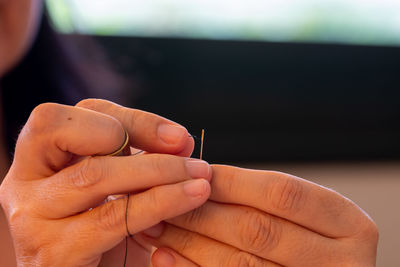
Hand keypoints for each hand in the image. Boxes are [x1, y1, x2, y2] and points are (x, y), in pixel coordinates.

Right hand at [0, 99, 211, 266]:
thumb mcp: (118, 187)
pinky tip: (190, 198)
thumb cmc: (107, 231)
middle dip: (139, 136)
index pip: (73, 116)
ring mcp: (32, 221)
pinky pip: (113, 218)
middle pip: (67, 134)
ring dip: (158, 171)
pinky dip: (159, 203)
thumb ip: (138, 159)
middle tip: (188, 151)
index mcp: (37, 160)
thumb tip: (180, 141)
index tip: (177, 136)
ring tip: (200, 175)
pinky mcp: (54, 255)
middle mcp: (24, 185)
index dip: (130, 119)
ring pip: (95, 176)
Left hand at [144, 165, 377, 266]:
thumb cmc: (306, 240)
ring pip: (241, 263)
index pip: (283, 193)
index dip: (234, 182)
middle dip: (202, 213)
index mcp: (349, 224)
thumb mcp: (303, 216)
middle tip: (162, 198)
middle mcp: (344, 261)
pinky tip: (166, 257)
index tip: (196, 172)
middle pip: (258, 229)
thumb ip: (265, 199)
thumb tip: (203, 176)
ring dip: (190, 242)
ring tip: (156, 225)